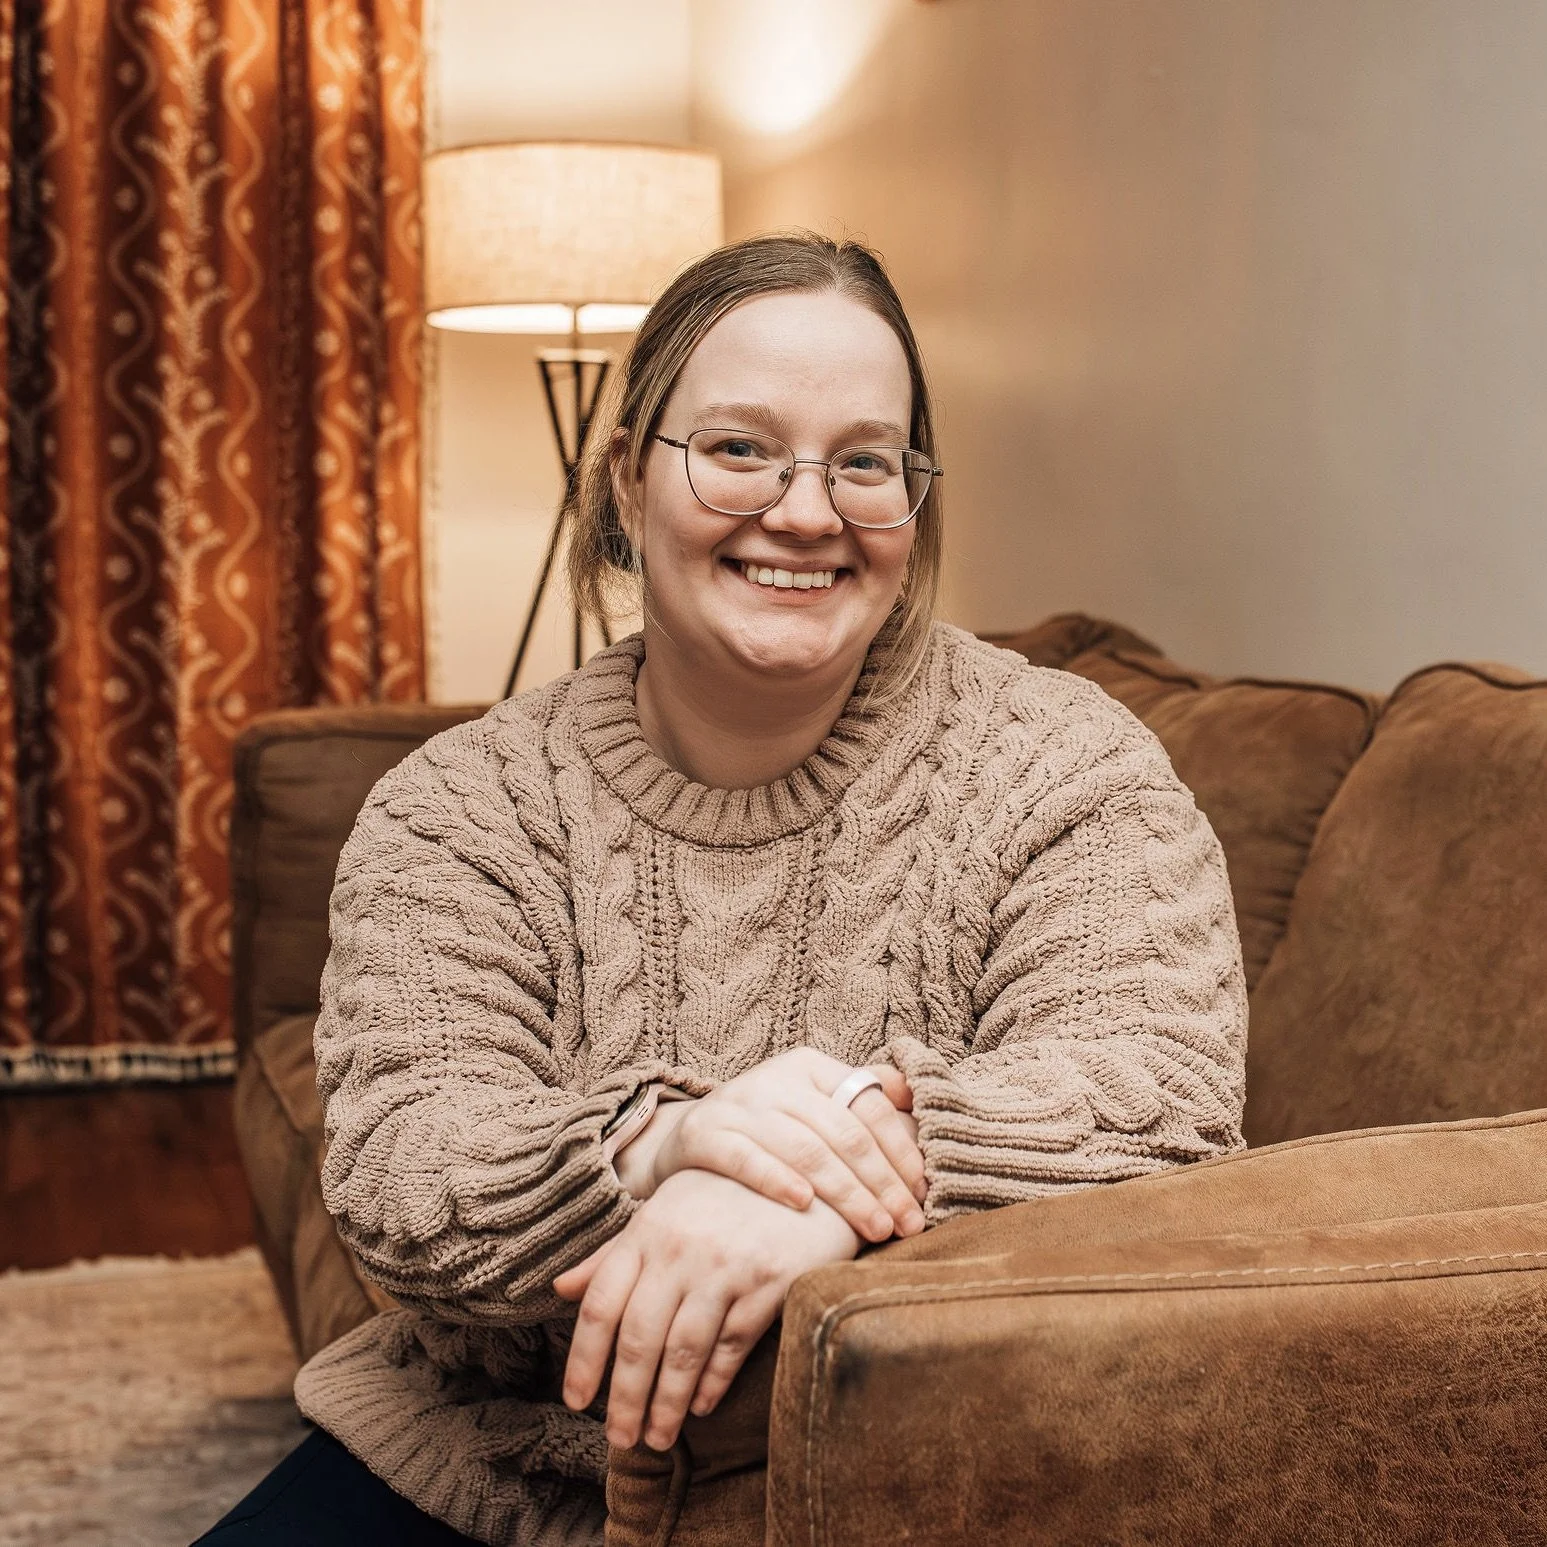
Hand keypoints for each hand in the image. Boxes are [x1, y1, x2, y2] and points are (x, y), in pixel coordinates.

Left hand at [553, 1167, 860, 1451]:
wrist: (800, 1165)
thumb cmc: (722, 1193)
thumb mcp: (664, 1209)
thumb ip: (614, 1252)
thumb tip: (560, 1289)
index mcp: (647, 1230)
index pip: (602, 1304)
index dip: (584, 1359)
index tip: (576, 1401)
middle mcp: (680, 1249)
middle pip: (639, 1337)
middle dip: (624, 1397)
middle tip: (618, 1439)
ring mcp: (726, 1266)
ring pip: (683, 1350)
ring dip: (666, 1404)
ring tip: (656, 1438)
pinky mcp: (769, 1280)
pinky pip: (732, 1344)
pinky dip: (713, 1381)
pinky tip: (700, 1407)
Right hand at [648, 1048, 925, 1243]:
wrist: (687, 1137)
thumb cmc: (768, 1129)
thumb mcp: (812, 1102)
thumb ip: (861, 1095)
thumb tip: (911, 1091)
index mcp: (810, 1067)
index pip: (869, 1105)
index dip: (902, 1151)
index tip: (923, 1194)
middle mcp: (775, 1079)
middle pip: (843, 1131)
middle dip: (883, 1182)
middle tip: (907, 1224)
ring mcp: (738, 1104)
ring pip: (805, 1148)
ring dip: (846, 1193)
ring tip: (875, 1228)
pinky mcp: (704, 1132)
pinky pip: (745, 1156)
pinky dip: (777, 1179)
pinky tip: (804, 1205)